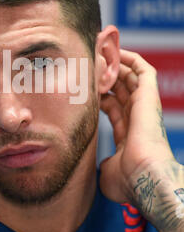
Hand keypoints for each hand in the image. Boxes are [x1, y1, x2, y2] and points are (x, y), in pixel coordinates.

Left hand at [99, 49, 174, 203]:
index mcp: (127, 132)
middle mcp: (136, 116)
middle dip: (105, 76)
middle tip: (88, 63)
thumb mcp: (107, 170)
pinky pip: (143, 69)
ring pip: (130, 76)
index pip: (112, 107)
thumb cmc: (126, 180)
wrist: (143, 179)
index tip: (82, 87)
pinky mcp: (149, 96)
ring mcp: (143, 105)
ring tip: (98, 51)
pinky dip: (131, 59)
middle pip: (120, 89)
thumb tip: (95, 165)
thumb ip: (100, 163)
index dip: (98, 96)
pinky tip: (115, 51)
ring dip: (115, 63)